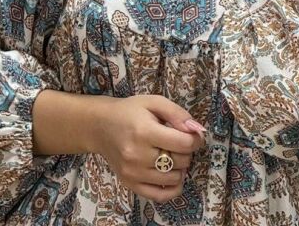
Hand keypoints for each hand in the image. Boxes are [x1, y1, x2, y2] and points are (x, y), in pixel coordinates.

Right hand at [92, 94, 206, 203]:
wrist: (101, 126)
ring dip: (180, 167)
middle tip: (177, 141)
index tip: (194, 134)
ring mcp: (133, 173)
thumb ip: (178, 114)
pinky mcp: (130, 184)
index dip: (195, 139)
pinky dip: (173, 188)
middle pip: (180, 161)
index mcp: (145, 132)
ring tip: (170, 154)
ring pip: (174, 178)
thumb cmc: (130, 111)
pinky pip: (160, 196)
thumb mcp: (154, 102)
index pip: (183, 144)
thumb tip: (198, 130)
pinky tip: (172, 174)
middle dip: (186, 151)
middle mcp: (138, 156)